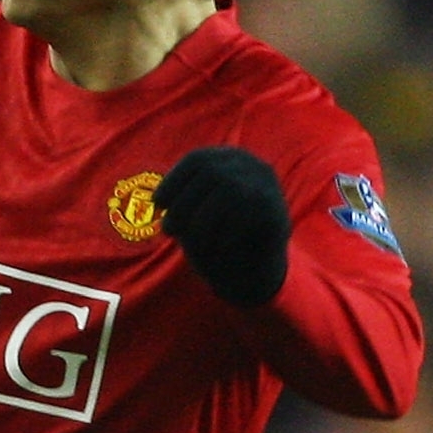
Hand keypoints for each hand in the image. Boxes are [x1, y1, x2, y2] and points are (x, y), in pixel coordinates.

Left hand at [158, 146, 289, 305]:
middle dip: (183, 204)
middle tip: (168, 230)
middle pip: (211, 172)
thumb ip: (181, 201)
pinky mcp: (277, 211)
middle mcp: (252, 166)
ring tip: (192, 243)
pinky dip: (225, 235)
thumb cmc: (217, 239)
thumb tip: (155, 199)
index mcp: (230, 161)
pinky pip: (247, 215)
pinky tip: (218, 249)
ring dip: (201, 221)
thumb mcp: (194, 216)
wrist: (254, 273)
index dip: (174, 180)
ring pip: (229, 190)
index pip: (198, 159)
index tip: (157, 203)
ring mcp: (268, 186)